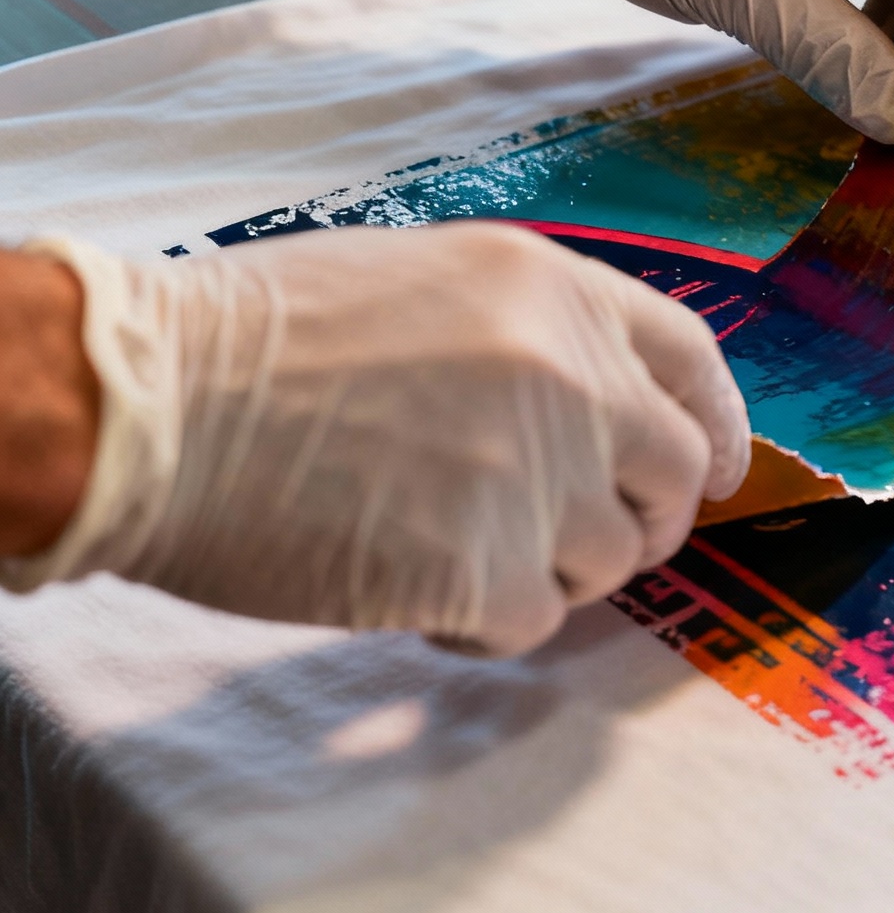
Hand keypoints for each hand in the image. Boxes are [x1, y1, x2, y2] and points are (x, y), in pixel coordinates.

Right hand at [1, 226, 749, 656]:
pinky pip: (536, 624)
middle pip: (677, 474)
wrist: (152, 405)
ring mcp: (540, 474)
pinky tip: (421, 598)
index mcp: (556, 291)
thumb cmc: (258, 342)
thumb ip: (531, 341)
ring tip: (458, 554)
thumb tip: (597, 415)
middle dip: (649, 520)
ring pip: (613, 559)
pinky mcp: (490, 569)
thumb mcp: (426, 286)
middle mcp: (573, 375)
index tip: (721, 470)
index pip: (693, 360)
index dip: (718, 423)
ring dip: (553, 572)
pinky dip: (488, 627)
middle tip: (589, 544)